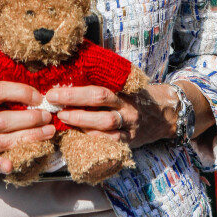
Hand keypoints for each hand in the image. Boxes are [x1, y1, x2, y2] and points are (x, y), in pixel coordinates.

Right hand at [0, 81, 55, 174]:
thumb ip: (5, 99)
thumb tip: (39, 95)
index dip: (19, 92)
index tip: (38, 97)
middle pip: (3, 120)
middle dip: (29, 118)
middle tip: (47, 116)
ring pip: (4, 141)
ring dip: (30, 137)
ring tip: (49, 131)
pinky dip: (3, 165)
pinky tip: (12, 165)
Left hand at [44, 82, 178, 147]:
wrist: (163, 115)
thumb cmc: (135, 96)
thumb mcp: (123, 84)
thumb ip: (102, 81)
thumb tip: (68, 74)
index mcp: (125, 91)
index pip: (98, 91)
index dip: (75, 92)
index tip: (54, 92)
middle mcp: (128, 108)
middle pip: (100, 105)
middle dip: (74, 104)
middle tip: (53, 104)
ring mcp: (130, 127)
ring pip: (105, 127)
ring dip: (81, 123)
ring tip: (62, 119)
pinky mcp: (129, 143)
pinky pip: (110, 143)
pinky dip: (92, 139)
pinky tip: (77, 135)